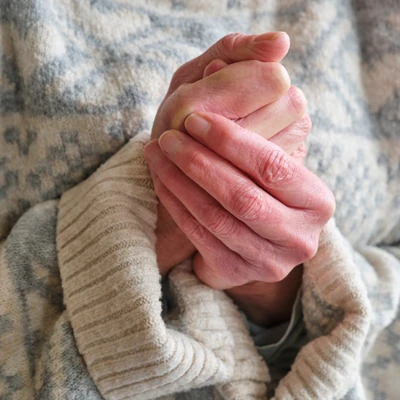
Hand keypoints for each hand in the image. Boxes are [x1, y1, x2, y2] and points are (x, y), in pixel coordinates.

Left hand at [144, 111, 334, 304]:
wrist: (259, 235)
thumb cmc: (264, 185)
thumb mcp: (270, 155)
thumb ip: (253, 114)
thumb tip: (216, 64)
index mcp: (318, 201)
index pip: (272, 166)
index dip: (231, 141)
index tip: (195, 119)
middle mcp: (299, 237)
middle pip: (243, 197)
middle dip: (199, 163)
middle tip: (168, 137)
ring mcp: (269, 262)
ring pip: (217, 218)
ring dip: (180, 182)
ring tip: (157, 153)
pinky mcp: (238, 274)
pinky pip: (200, 237)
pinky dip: (176, 206)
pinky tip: (161, 180)